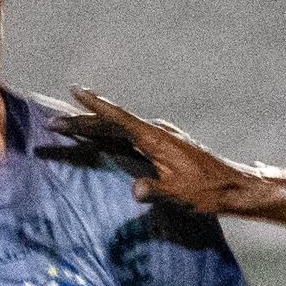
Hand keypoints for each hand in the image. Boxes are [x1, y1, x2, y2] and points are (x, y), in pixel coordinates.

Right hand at [56, 93, 266, 217]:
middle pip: (112, 123)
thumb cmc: (208, 191)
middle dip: (81, 121)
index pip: (120, 119)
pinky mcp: (161, 145)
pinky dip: (109, 134)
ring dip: (93, 127)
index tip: (75, 91)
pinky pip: (128, 135)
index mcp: (156, 139)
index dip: (96, 106)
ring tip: (67, 126)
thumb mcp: (180, 194)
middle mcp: (155, 132)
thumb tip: (135, 192)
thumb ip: (155, 190)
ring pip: (118, 128)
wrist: (232, 186)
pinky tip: (99, 136)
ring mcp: (159, 137)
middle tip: (53, 122)